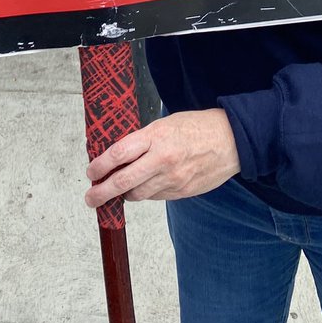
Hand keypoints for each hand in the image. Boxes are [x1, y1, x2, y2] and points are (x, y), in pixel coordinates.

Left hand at [84, 109, 239, 207]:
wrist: (231, 141)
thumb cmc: (197, 127)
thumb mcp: (165, 124)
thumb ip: (143, 140)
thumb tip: (118, 156)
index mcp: (156, 137)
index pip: (119, 154)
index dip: (100, 166)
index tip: (91, 172)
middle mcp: (162, 160)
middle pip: (123, 182)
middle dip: (101, 193)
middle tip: (90, 198)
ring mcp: (173, 179)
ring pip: (138, 195)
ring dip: (124, 194)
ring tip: (117, 191)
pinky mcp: (182, 192)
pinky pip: (155, 197)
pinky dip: (146, 194)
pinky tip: (144, 187)